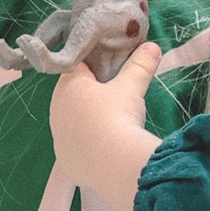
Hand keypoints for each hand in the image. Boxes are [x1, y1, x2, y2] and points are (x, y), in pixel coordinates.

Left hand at [48, 42, 162, 210]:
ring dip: (88, 119)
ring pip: (73, 121)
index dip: (96, 64)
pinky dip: (87, 143)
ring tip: (111, 122)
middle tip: (115, 95)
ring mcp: (58, 137)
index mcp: (68, 85)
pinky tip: (103, 146)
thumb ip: (140, 65)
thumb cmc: (117, 115)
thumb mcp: (132, 87)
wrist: (113, 164)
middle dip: (91, 93)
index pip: (78, 66)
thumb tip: (153, 46)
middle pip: (74, 94)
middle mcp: (56, 109)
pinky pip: (76, 146)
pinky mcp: (65, 160)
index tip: (113, 68)